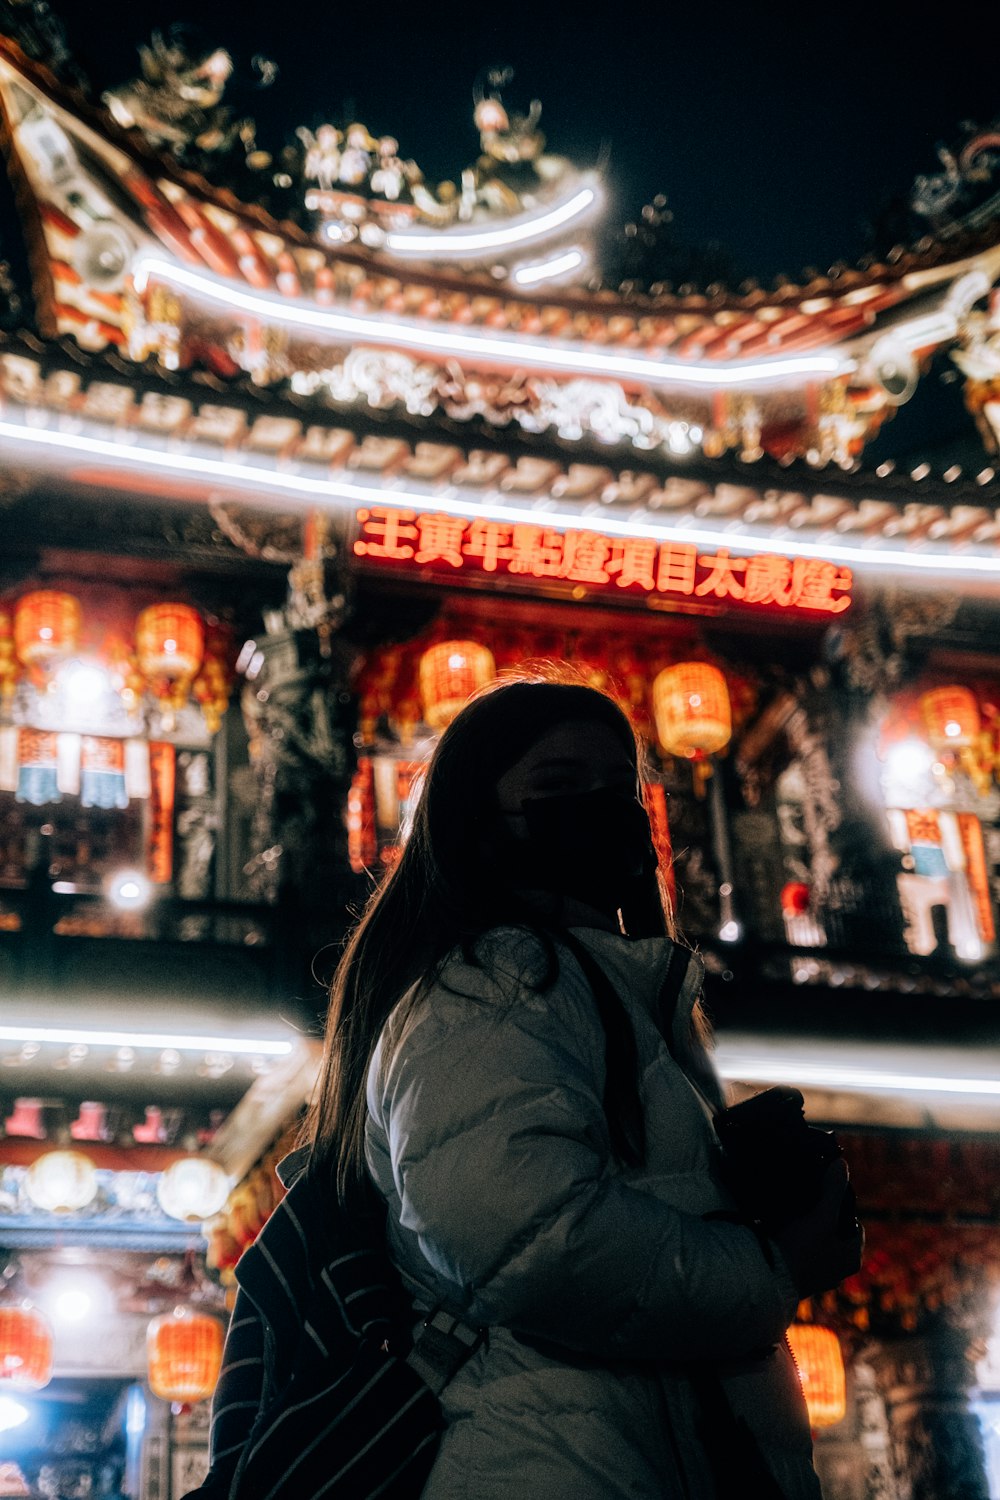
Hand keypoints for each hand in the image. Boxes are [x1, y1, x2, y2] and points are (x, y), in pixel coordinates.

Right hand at [772, 1160, 862, 1297]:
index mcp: (851, 1257)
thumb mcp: (822, 1216)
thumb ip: (833, 1190)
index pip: (854, 1224)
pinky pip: (801, 1252)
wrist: (769, 1279)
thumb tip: (842, 1164)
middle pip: (835, 1234)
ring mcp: (817, 1276)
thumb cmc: (803, 1249)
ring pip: (817, 1243)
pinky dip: (795, 1240)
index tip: (826, 1194)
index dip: (843, 1207)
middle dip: (824, 1217)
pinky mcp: (797, 1277)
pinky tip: (782, 1226)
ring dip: (808, 1228)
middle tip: (810, 1199)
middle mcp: (838, 1270)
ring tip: (794, 1209)